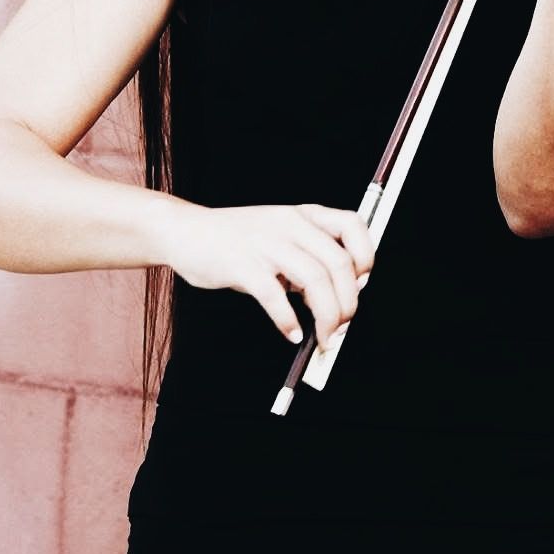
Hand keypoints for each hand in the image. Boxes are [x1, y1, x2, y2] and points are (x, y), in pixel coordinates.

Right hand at [164, 201, 374, 351]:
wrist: (187, 231)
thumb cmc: (236, 239)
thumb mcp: (279, 234)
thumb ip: (306, 257)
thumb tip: (335, 299)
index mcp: (303, 215)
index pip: (352, 224)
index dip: (366, 255)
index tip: (362, 284)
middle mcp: (290, 224)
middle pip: (338, 263)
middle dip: (348, 302)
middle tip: (342, 328)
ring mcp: (267, 244)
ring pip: (315, 281)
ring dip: (326, 317)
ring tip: (324, 339)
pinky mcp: (243, 266)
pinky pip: (275, 297)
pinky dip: (288, 321)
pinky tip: (291, 334)